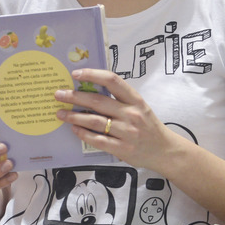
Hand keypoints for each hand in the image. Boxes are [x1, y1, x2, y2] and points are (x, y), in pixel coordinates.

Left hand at [55, 68, 179, 172]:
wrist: (165, 150)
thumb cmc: (149, 127)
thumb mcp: (140, 108)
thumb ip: (120, 100)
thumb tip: (90, 91)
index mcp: (136, 100)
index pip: (112, 81)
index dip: (92, 75)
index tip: (76, 74)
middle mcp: (131, 114)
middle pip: (98, 101)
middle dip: (74, 96)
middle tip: (59, 94)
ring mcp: (127, 132)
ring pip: (94, 120)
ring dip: (74, 116)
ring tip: (60, 113)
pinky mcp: (123, 148)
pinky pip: (97, 139)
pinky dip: (83, 133)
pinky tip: (74, 129)